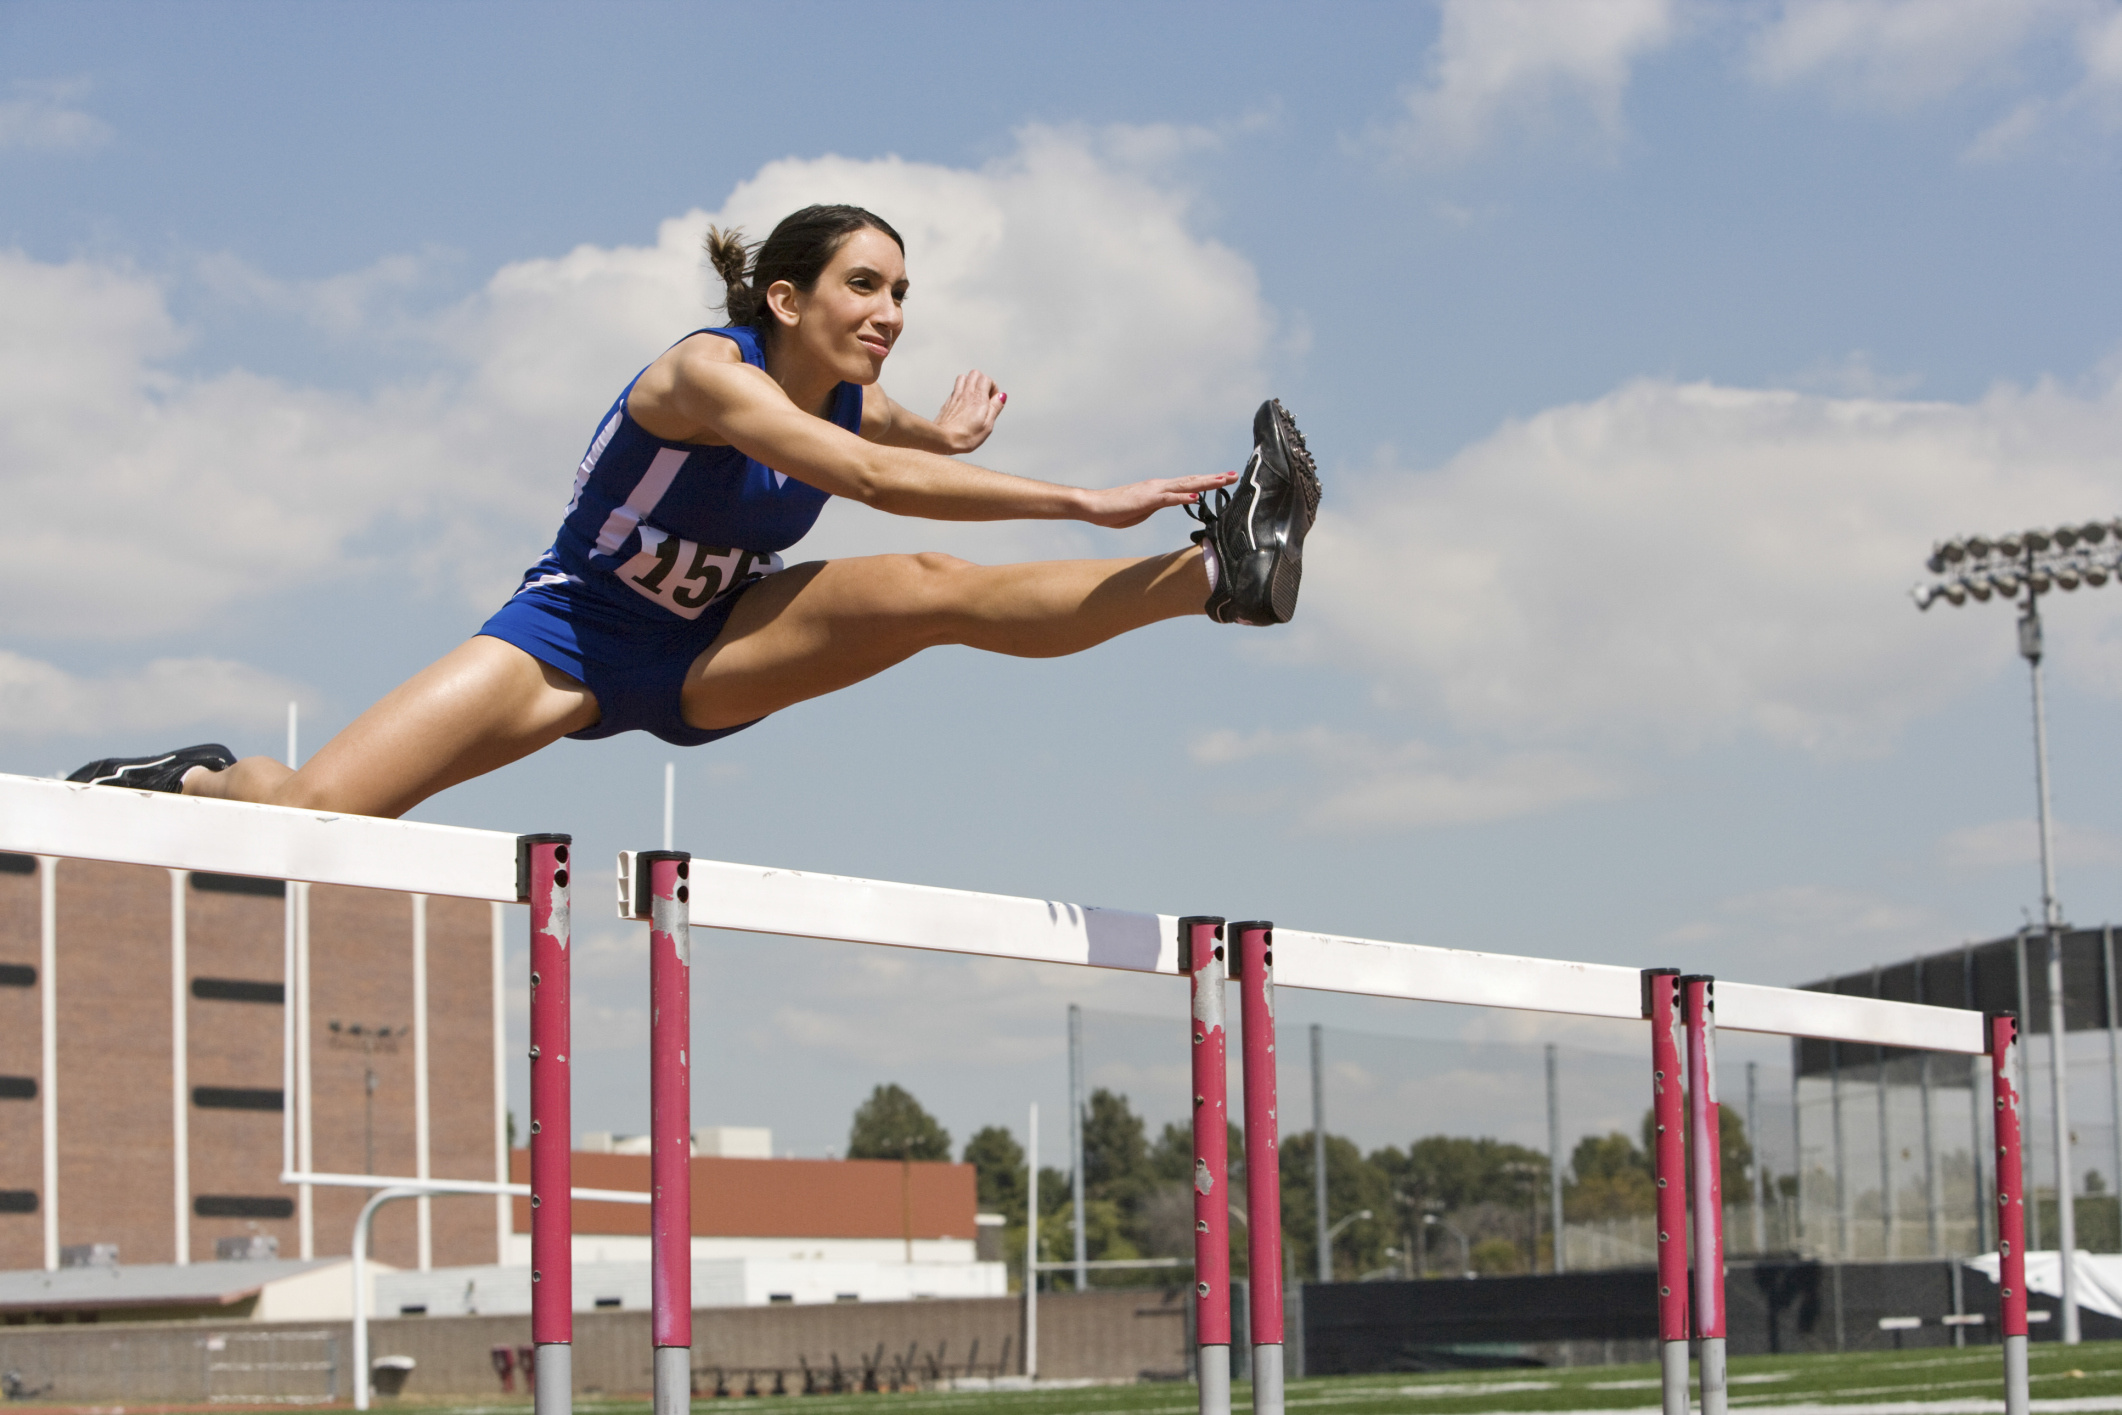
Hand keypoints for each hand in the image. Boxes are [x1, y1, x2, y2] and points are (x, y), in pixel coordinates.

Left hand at [931, 370, 1006, 453]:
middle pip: (975, 374)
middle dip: (983, 382)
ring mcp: (955, 396)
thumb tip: (1001, 396)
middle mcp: (966, 394)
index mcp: (978, 398)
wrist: (942, 440)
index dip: (993, 387)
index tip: (993, 401)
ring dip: (971, 383)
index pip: (987, 379)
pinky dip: (962, 390)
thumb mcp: (987, 425)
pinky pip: (956, 388)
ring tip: (975, 397)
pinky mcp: (948, 402)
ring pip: (963, 377)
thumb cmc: (966, 436)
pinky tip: (964, 403)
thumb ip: (995, 408)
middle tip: (985, 397)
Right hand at [1078, 471, 1238, 528]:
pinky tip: (1196, 497)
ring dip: (1205, 483)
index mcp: (1160, 490)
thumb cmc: (1114, 510)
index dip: (1207, 482)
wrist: (1092, 506)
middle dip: (1214, 479)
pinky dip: (1183, 497)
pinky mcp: (1146, 500)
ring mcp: (1153, 491)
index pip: (1188, 484)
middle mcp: (1160, 486)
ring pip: (1184, 485)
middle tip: (1234, 475)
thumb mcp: (1142, 510)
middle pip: (1192, 481)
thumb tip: (1172, 503)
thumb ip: (1158, 506)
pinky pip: (1168, 499)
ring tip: (1223, 481)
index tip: (1224, 479)